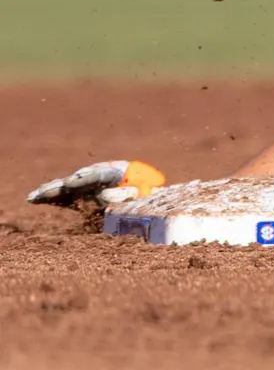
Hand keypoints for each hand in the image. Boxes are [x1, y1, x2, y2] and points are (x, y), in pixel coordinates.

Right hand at [27, 160, 166, 208]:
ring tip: (36, 195)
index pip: (98, 174)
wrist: (143, 191)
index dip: (84, 178)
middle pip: (78, 179)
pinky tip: (32, 199)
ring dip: (52, 190)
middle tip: (53, 189)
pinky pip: (62, 196)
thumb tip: (105, 195)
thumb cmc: (144, 191)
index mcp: (115, 171)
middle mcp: (98, 175)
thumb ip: (126, 193)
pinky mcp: (79, 194)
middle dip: (64, 184)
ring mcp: (87, 184)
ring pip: (67, 186)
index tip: (71, 182)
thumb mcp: (142, 191)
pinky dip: (48, 197)